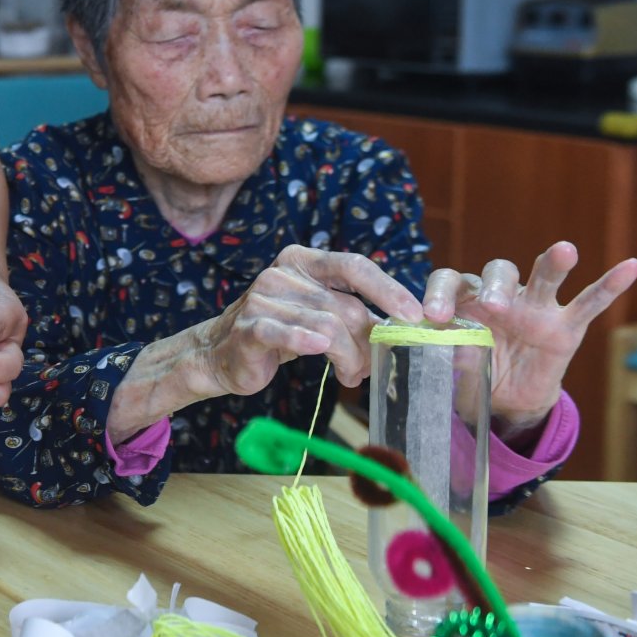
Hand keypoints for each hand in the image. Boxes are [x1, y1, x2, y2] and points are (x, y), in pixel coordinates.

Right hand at [192, 245, 422, 395]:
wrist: (222, 353)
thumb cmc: (281, 332)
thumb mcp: (319, 315)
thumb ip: (352, 314)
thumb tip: (400, 329)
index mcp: (302, 261)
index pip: (353, 265)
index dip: (387, 288)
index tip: (414, 314)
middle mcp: (281, 274)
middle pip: (344, 306)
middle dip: (366, 342)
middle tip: (371, 367)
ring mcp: (262, 299)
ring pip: (325, 326)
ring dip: (347, 357)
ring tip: (350, 375)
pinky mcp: (249, 327)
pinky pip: (285, 333)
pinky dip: (304, 340)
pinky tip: (318, 349)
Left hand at [422, 242, 636, 431]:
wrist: (504, 397)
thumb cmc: (471, 369)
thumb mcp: (455, 366)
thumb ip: (452, 356)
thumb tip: (453, 351)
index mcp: (464, 299)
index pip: (449, 281)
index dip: (439, 294)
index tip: (433, 317)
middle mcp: (500, 294)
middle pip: (497, 273)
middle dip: (495, 286)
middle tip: (492, 306)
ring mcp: (535, 307)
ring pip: (543, 278)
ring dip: (552, 264)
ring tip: (565, 251)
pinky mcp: (565, 326)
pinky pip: (589, 302)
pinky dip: (610, 285)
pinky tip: (630, 266)